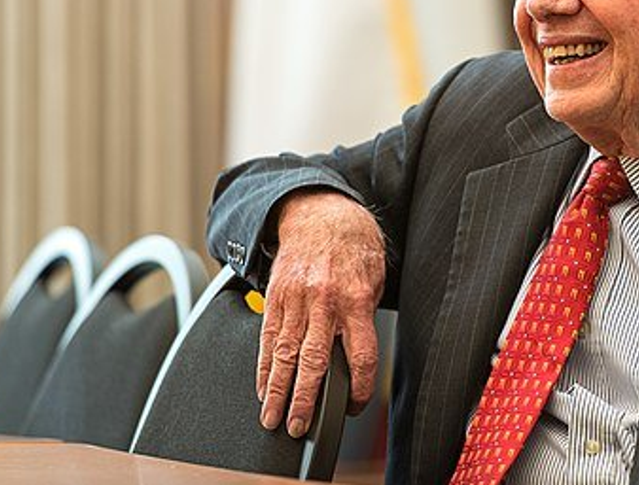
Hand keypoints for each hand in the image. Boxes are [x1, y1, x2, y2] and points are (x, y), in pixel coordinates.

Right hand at [257, 190, 385, 436]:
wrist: (319, 212)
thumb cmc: (353, 244)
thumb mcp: (374, 276)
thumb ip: (365, 315)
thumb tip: (356, 356)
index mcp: (355, 299)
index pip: (360, 355)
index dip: (358, 388)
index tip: (353, 405)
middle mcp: (323, 301)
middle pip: (313, 361)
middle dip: (305, 399)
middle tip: (299, 426)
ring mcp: (295, 300)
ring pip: (284, 354)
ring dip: (278, 390)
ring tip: (273, 417)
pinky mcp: (274, 297)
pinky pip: (268, 338)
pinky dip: (264, 366)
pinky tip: (263, 386)